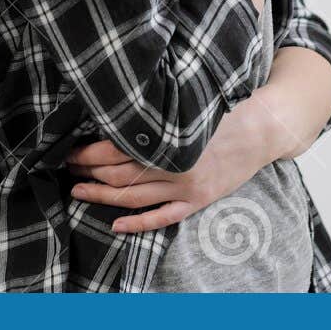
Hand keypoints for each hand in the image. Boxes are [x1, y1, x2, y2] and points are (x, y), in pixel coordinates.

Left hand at [65, 101, 278, 233]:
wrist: (262, 129)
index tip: (71, 149)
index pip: (115, 148)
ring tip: (78, 191)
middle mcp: (174, 164)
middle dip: (88, 172)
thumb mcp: (187, 104)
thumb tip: (116, 110)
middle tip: (68, 168)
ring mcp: (186, 186)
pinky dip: (138, 224)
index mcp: (168, 136)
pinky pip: (163, 218)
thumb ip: (156, 112)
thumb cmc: (221, 110)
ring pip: (134, 197)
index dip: (89, 152)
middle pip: (119, 174)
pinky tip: (116, 225)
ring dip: (102, 196)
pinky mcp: (198, 201)